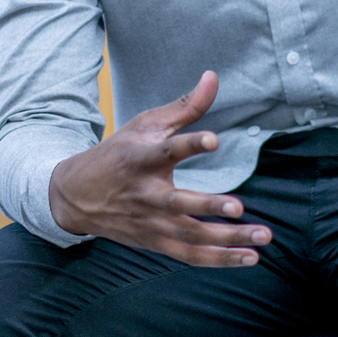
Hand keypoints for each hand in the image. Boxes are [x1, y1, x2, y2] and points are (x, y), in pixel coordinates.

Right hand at [48, 70, 269, 267]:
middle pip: (179, 204)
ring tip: (262, 236)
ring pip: (190, 235)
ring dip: (227, 240)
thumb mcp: (144, 125)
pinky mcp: (154, 243)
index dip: (190, 144)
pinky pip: (189, 256)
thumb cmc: (116, 154)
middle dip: (210, 206)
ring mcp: (150, 223)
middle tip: (240, 206)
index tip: (214, 139)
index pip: (167, 151)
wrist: (75, 196)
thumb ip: (184, 106)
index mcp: (140, 159)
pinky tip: (248, 258)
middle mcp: (145, 194)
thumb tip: (213, 77)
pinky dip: (218, 260)